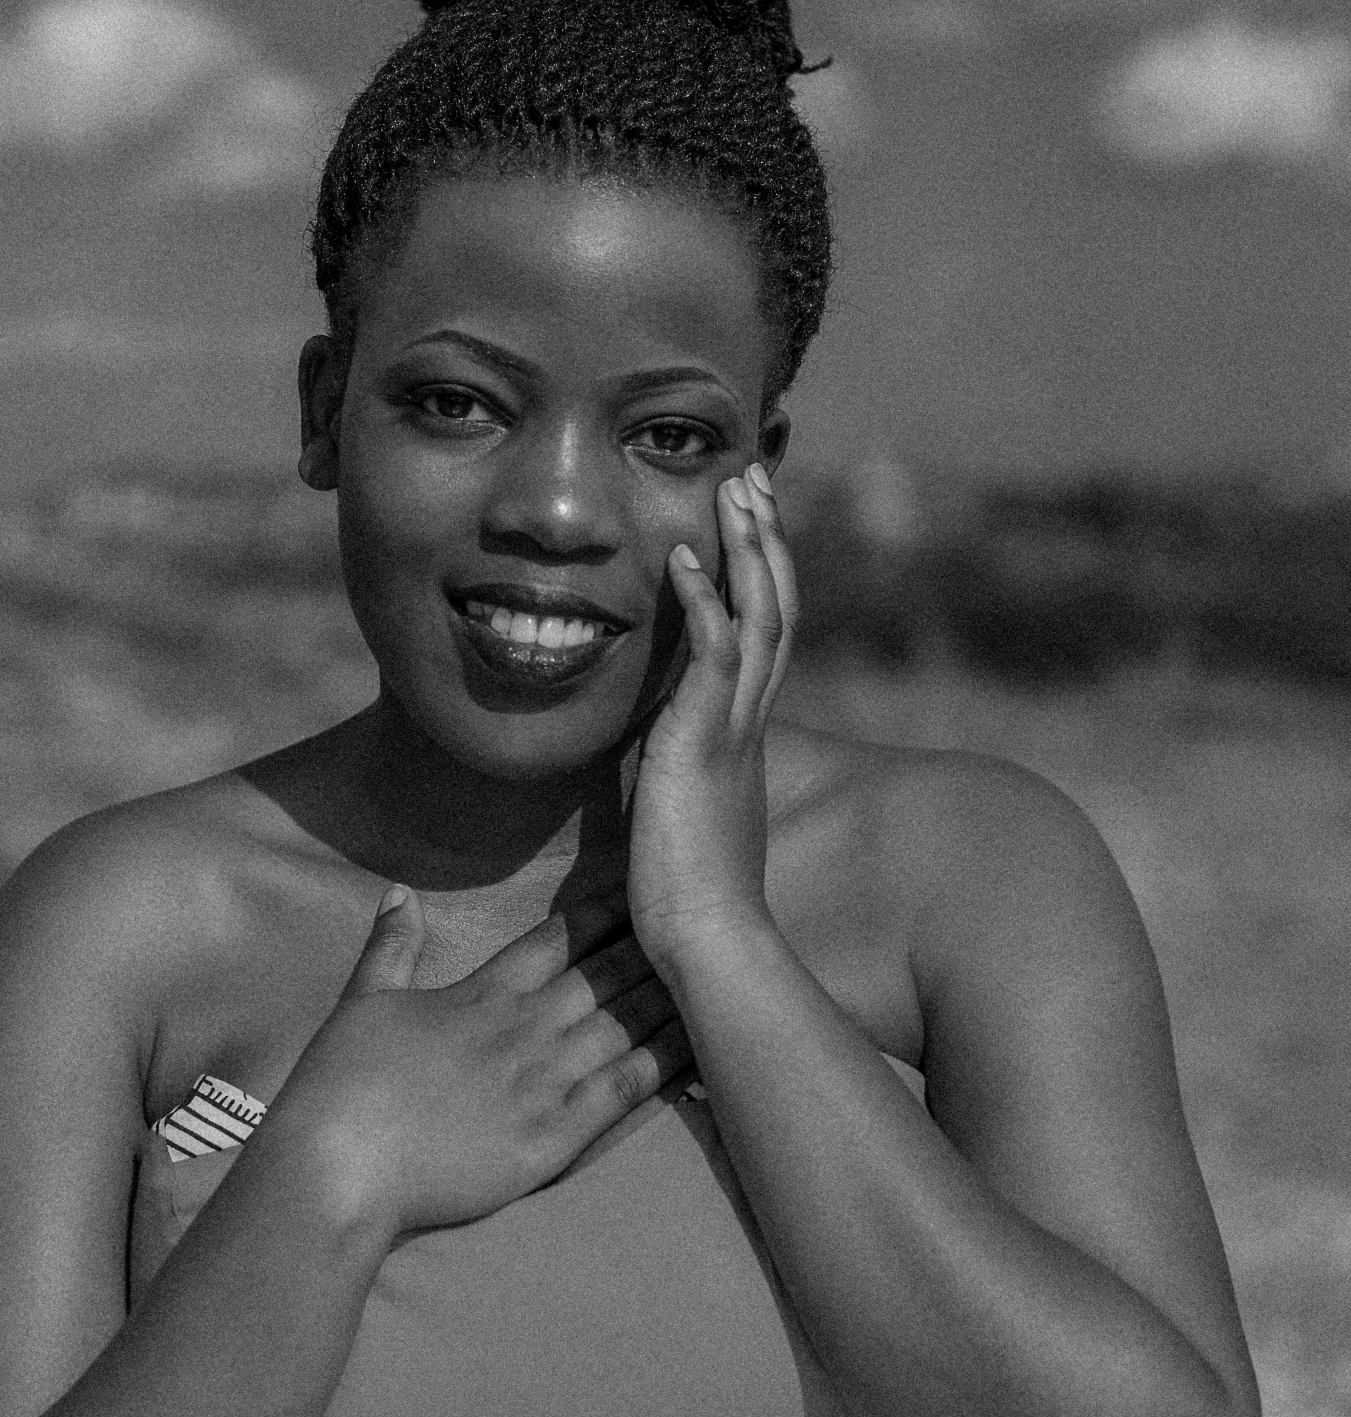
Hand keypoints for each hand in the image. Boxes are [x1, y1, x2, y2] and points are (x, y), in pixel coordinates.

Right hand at [273, 884, 692, 1237]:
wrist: (339, 1169)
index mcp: (480, 995)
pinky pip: (624, 1093)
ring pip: (625, 1028)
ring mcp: (543, 1083)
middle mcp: (522, 1029)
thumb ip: (390, 947)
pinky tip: (702, 1046)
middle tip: (702, 917)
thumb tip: (399, 892)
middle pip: (604, 977)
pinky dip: (666, 1065)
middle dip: (654, 945)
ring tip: (720, 972)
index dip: (601, 912)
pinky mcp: (554, 1138)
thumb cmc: (339, 1088)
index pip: (555, 940)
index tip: (639, 885)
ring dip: (671, 998)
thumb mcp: (359, 1004)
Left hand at [628, 464, 797, 981]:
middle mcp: (750, 721)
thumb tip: (640, 743)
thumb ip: (666, 763)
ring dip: (747, 548)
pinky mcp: (705, 742)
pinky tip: (684, 556)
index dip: (762, 573)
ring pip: (760, 616)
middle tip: (755, 476)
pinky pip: (714, 656)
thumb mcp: (673, 806)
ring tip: (734, 487)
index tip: (749, 520)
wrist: (706, 940)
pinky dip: (701, 601)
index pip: (765, 633)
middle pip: (777, 607)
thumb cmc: (685, 894)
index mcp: (743, 734)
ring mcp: (734, 728)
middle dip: (766, 538)